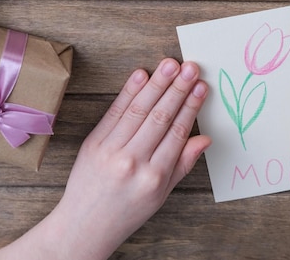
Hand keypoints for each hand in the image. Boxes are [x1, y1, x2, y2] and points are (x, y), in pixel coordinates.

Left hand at [0, 58, 210, 259]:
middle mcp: (133, 162)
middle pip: (160, 117)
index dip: (191, 106)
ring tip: (170, 64)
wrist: (84, 225)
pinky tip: (141, 75)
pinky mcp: (93, 142)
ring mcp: (111, 150)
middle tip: (191, 68)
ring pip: (139, 110)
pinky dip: (128, 91)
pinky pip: (114, 112)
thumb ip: (182, 164)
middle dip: (178, 89)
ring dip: (157, 83)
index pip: (178, 133)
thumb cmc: (127, 211)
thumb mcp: (162, 195)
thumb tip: (205, 139)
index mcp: (154, 177)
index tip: (201, 87)